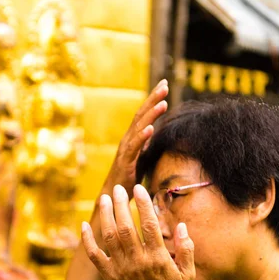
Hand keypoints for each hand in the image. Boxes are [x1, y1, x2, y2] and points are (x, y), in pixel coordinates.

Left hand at [81, 184, 194, 279]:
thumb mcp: (188, 274)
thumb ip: (187, 249)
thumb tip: (181, 225)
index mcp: (158, 258)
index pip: (149, 225)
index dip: (143, 204)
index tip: (139, 189)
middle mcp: (137, 261)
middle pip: (126, 227)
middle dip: (120, 204)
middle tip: (118, 188)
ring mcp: (121, 268)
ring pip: (109, 237)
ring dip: (105, 216)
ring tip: (103, 198)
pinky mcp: (109, 276)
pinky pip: (94, 255)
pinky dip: (87, 240)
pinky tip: (84, 226)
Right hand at [103, 80, 168, 195]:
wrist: (114, 195)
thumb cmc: (128, 177)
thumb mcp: (141, 157)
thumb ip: (146, 144)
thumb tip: (156, 133)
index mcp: (133, 138)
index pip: (144, 114)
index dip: (153, 99)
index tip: (164, 85)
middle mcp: (128, 139)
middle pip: (141, 115)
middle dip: (153, 99)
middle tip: (164, 85)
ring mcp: (125, 149)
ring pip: (139, 127)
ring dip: (151, 114)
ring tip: (163, 102)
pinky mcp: (125, 161)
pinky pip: (134, 147)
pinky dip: (143, 137)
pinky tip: (151, 128)